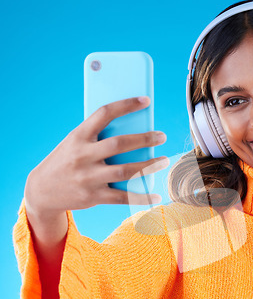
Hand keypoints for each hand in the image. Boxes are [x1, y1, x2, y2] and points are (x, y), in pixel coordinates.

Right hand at [24, 96, 168, 219]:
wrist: (41, 190)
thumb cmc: (67, 161)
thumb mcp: (75, 143)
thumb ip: (98, 137)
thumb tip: (135, 131)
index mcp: (78, 136)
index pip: (104, 113)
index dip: (126, 105)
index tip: (146, 100)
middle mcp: (83, 155)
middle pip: (119, 144)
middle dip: (144, 139)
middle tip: (161, 136)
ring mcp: (88, 177)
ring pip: (125, 171)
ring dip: (149, 166)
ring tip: (164, 161)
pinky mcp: (93, 197)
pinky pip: (123, 197)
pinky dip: (142, 197)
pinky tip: (156, 197)